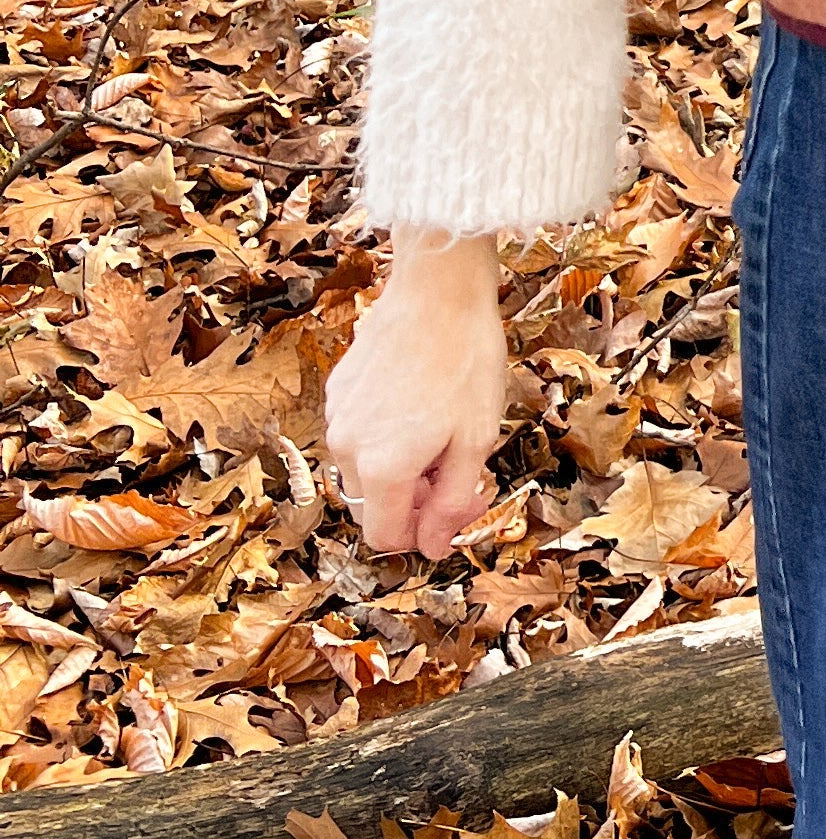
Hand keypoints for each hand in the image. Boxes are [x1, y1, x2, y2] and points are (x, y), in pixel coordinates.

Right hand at [324, 238, 510, 558]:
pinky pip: (358, 434)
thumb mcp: (475, 441)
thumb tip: (435, 546)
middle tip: (457, 472)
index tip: (454, 511)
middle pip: (372, 505)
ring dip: (398, 470)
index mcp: (381, 468)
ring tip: (441, 435)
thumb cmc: (465, 362)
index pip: (384, 536)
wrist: (438, 292)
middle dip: (413, 502)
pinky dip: (384, 438)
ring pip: (363, 470)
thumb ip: (452, 502)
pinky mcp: (338, 390)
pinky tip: (420, 408)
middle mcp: (346, 448)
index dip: (422, 535)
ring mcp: (337, 416)